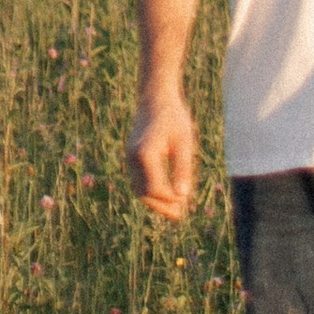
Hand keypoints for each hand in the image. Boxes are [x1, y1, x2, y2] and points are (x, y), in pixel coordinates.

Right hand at [126, 87, 198, 224]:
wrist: (155, 97)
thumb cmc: (173, 116)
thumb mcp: (184, 141)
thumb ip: (182, 168)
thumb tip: (182, 196)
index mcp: (145, 154)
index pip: (155, 188)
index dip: (169, 200)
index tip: (185, 204)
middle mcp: (132, 158)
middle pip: (144, 192)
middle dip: (161, 206)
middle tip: (180, 216)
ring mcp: (129, 158)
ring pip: (139, 189)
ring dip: (156, 201)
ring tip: (175, 209)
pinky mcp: (131, 157)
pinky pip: (139, 180)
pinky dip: (151, 190)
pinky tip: (167, 194)